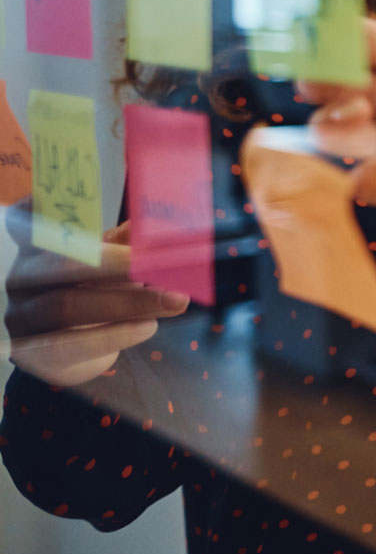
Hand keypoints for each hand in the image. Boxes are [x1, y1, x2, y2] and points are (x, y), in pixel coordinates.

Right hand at [5, 208, 187, 386]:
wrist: (67, 355)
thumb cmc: (92, 296)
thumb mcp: (107, 267)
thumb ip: (126, 244)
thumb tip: (156, 223)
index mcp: (38, 247)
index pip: (27, 221)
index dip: (41, 209)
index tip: (78, 198)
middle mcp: (23, 277)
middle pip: (61, 265)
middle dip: (114, 263)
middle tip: (160, 263)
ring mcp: (23, 314)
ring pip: (67, 305)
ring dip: (128, 303)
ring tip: (175, 301)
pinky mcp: (32, 351)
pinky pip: (71, 343)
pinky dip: (114, 334)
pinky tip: (149, 326)